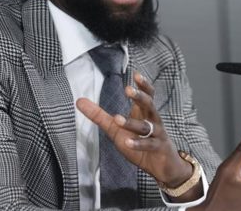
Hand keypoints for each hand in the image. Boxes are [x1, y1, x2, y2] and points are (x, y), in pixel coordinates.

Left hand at [76, 71, 194, 189]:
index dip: (142, 85)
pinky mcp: (158, 149)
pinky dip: (138, 144)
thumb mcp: (115, 129)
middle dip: (139, 97)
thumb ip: (99, 115)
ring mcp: (157, 134)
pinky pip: (148, 145)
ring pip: (146, 126)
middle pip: (149, 105)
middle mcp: (152, 120)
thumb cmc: (139, 142)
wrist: (162, 165)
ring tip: (118, 119)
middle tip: (128, 89)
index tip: (136, 74)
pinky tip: (127, 142)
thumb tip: (78, 100)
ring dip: (132, 123)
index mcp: (143, 113)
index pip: (147, 95)